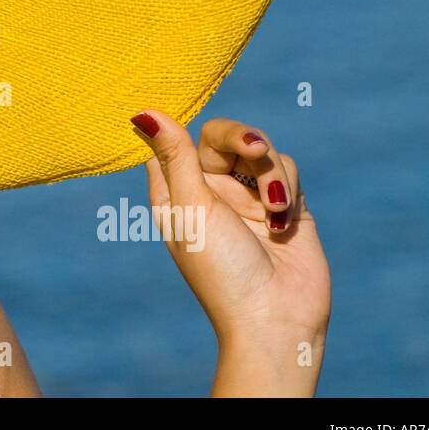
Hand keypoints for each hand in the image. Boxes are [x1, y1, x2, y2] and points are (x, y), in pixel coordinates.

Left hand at [130, 110, 330, 376]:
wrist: (277, 318)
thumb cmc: (222, 269)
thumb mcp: (192, 208)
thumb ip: (174, 156)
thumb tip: (140, 111)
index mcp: (175, 191)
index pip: (170, 138)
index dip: (177, 122)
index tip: (183, 111)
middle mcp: (209, 190)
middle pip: (222, 134)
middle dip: (241, 137)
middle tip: (254, 147)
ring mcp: (248, 196)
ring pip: (262, 149)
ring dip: (271, 173)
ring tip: (274, 208)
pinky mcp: (285, 204)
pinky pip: (287, 169)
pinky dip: (288, 190)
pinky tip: (283, 224)